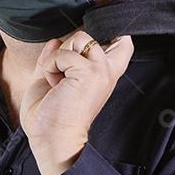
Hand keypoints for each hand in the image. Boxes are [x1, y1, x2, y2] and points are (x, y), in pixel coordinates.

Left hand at [21, 31, 133, 174]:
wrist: (51, 139)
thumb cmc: (51, 118)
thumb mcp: (52, 80)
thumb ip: (55, 58)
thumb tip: (55, 41)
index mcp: (104, 75)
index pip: (123, 43)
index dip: (107, 36)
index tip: (85, 53)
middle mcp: (107, 71)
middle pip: (90, 36)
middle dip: (69, 50)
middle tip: (63, 77)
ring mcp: (101, 71)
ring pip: (80, 38)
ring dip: (59, 58)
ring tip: (58, 81)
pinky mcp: (90, 72)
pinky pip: (63, 53)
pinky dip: (51, 66)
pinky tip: (55, 85)